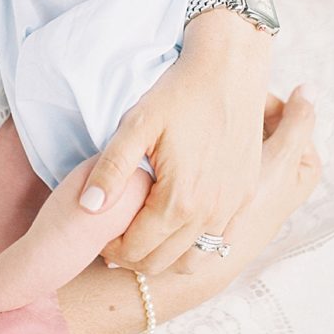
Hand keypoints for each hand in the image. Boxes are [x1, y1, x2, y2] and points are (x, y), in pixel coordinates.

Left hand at [80, 55, 314, 274]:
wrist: (229, 71)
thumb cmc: (179, 93)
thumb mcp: (136, 124)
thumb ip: (111, 169)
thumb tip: (87, 208)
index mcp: (180, 199)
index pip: (136, 249)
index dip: (110, 248)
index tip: (98, 233)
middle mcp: (210, 213)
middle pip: (161, 262)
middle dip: (132, 257)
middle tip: (114, 237)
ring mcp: (232, 208)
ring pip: (192, 261)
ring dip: (164, 256)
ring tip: (144, 234)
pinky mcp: (246, 198)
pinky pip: (220, 243)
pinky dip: (194, 246)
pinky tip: (176, 226)